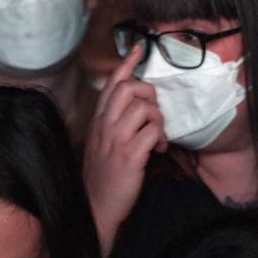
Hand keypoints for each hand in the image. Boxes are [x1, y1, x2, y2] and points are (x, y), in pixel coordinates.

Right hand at [83, 45, 167, 254]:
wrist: (96, 208)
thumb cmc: (104, 175)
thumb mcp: (103, 144)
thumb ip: (114, 123)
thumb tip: (134, 106)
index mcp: (98, 122)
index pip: (111, 85)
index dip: (126, 65)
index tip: (138, 49)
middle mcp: (104, 127)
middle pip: (129, 88)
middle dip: (149, 94)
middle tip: (155, 114)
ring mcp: (115, 141)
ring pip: (143, 108)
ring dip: (157, 120)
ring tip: (157, 137)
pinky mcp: (129, 156)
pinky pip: (152, 132)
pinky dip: (161, 139)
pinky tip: (158, 151)